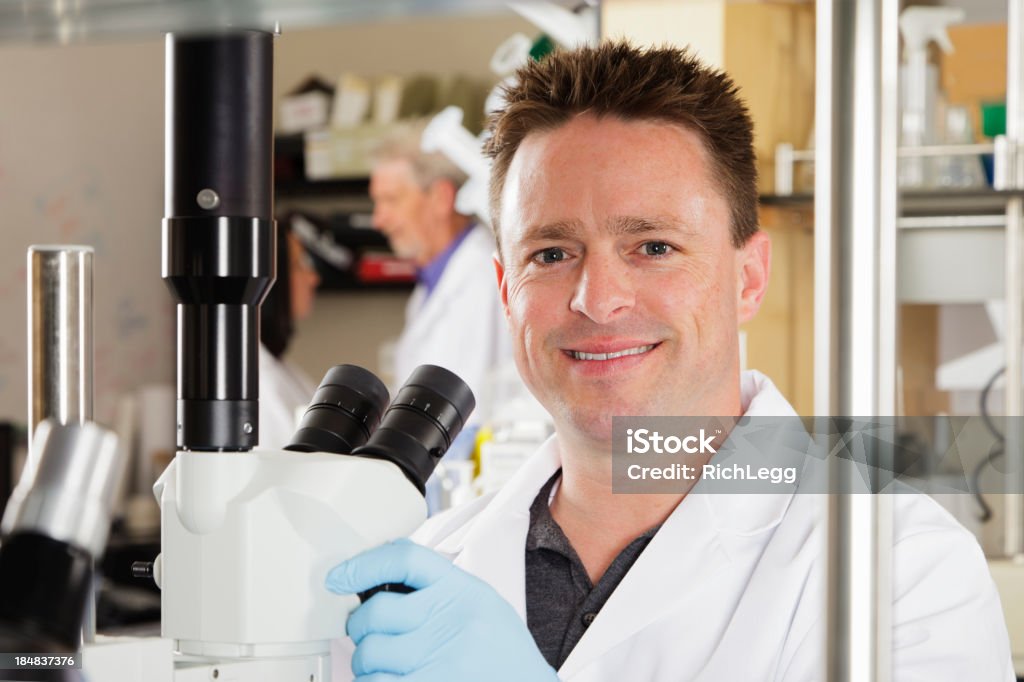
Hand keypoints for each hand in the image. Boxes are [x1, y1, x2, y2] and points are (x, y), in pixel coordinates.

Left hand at [325, 539, 559, 681]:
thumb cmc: (501, 652)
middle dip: (361, 628)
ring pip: (369, 655)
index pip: (406, 559)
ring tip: (383, 668)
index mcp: (463, 590)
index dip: (364, 564)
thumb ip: (437, 591)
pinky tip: (386, 680)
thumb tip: (376, 586)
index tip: (340, 576)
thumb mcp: (480, 604)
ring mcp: (441, 659)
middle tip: (369, 637)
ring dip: (365, 665)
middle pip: (375, 613)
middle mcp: (451, 620)